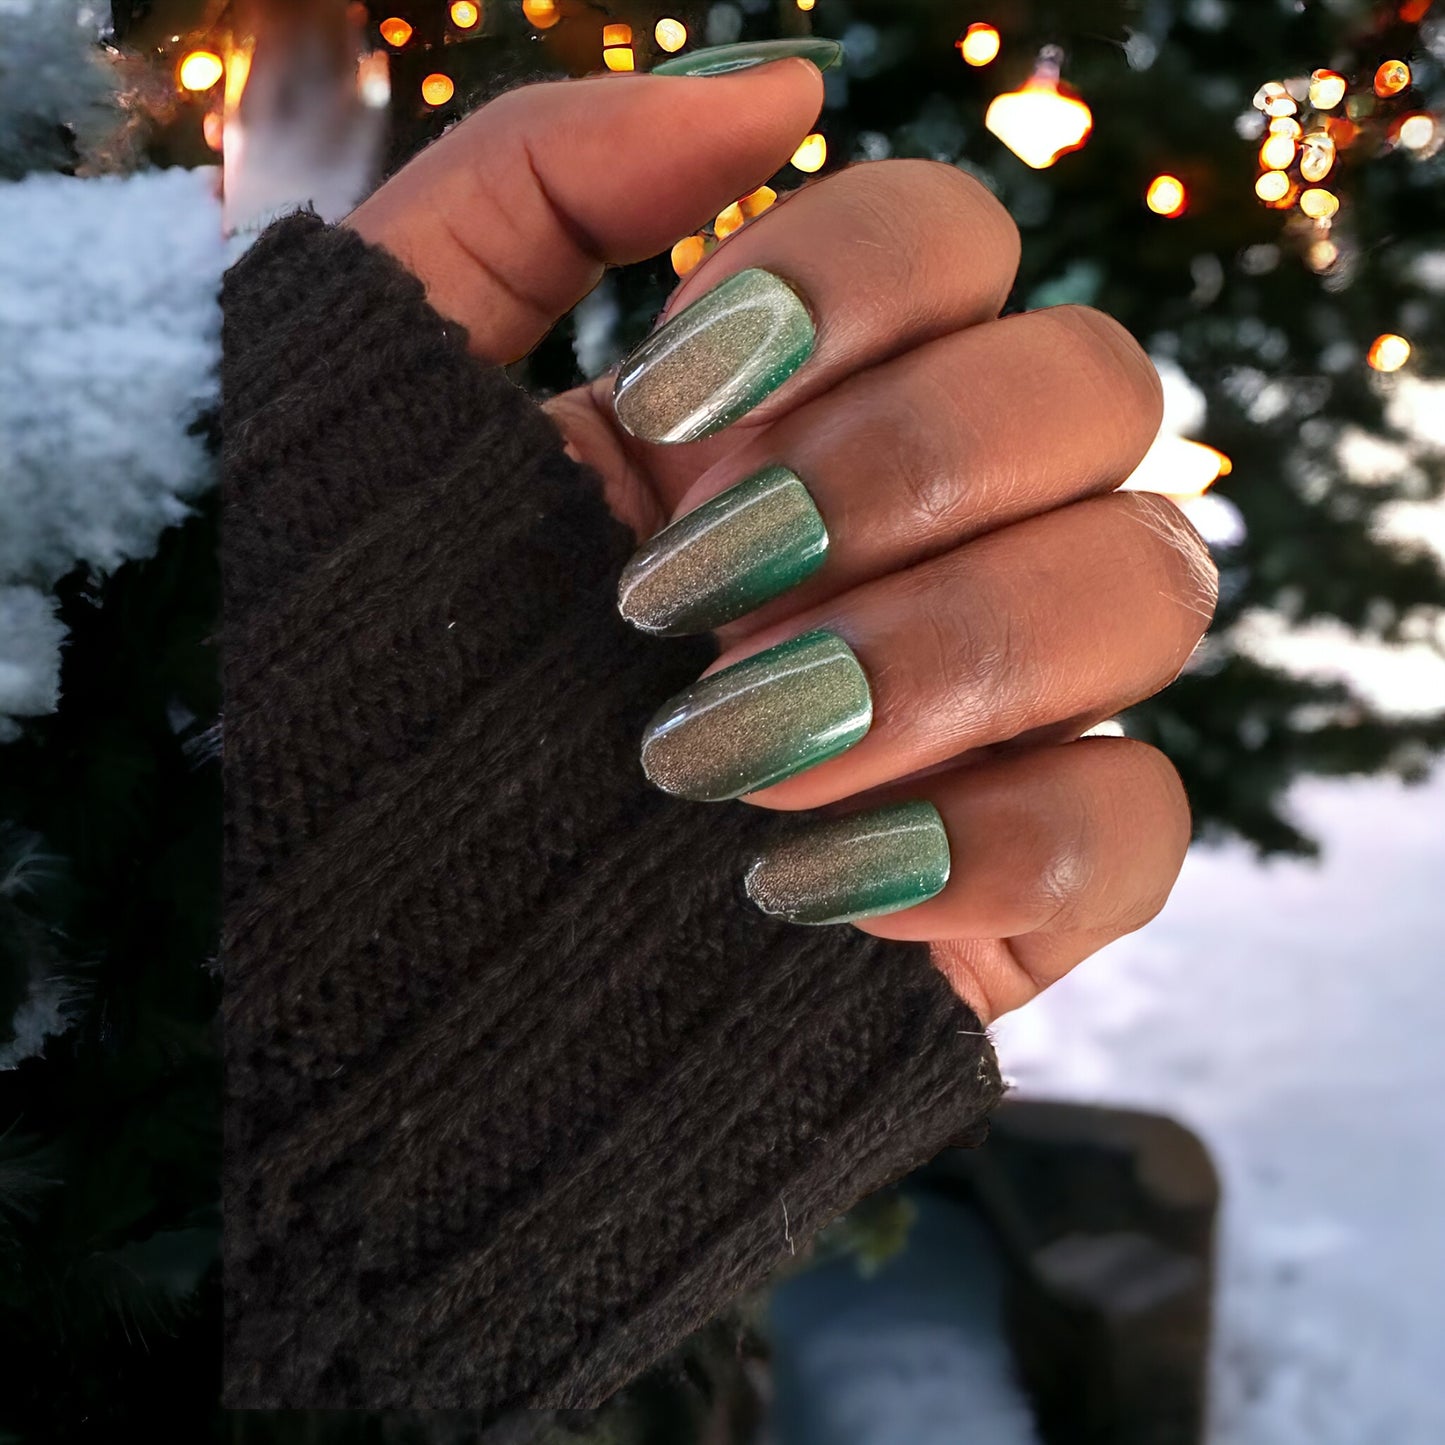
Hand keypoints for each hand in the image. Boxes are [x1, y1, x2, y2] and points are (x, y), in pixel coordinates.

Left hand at [345, 53, 1217, 1023]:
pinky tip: (807, 880)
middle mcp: (922, 536)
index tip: (664, 408)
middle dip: (907, 471)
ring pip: (1151, 587)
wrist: (322, 939)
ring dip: (952, 648)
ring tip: (721, 757)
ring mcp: (986, 714)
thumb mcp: (383, 386)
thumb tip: (790, 80)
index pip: (963, 244)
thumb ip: (547, 181)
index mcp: (798, 410)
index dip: (855, 287)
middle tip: (684, 597)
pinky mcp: (1008, 891)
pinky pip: (1140, 829)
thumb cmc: (338, 652)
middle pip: (1099, 394)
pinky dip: (1005, 839)